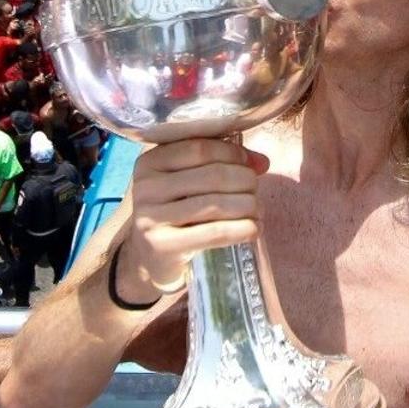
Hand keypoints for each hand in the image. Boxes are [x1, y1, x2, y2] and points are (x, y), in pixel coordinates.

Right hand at [121, 138, 267, 295]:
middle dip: (245, 181)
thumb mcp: (189, 183)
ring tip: (257, 211)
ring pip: (216, 204)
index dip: (233, 154)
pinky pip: (214, 233)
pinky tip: (254, 229)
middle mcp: (146, 187)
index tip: (251, 166)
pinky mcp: (162, 246)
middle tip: (256, 193)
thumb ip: (222, 164)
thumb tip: (262, 162)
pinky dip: (242, 229)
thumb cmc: (176, 214)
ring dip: (248, 206)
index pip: (200, 148)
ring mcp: (150, 217)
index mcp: (151, 162)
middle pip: (212, 176)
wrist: (150, 259)